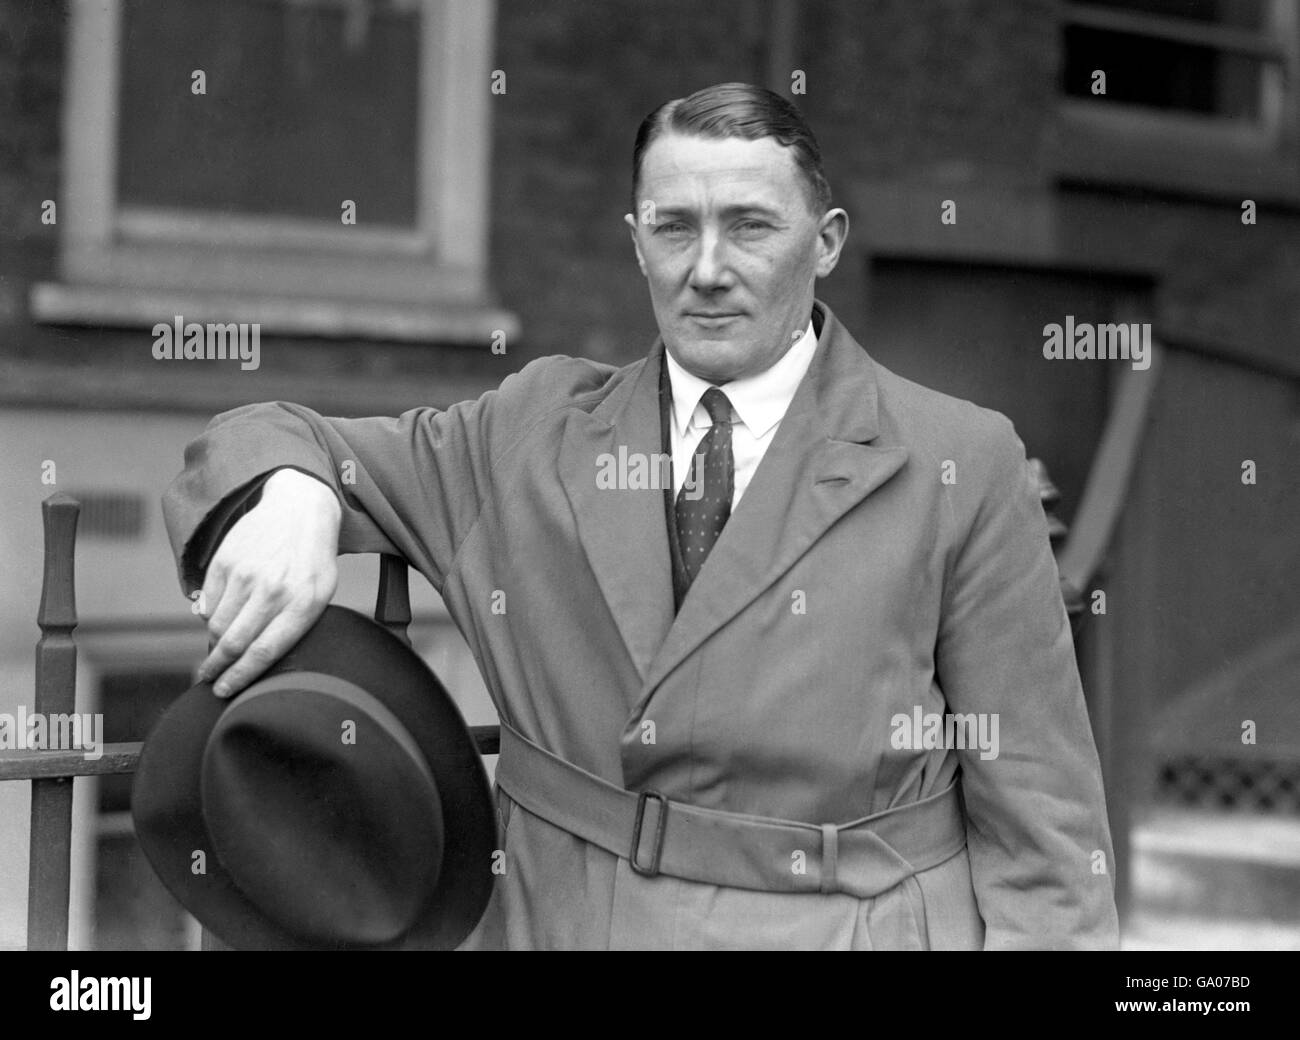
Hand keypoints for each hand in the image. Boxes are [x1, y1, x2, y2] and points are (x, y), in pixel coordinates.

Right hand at [196, 468, 341, 697]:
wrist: (300, 508)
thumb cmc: (312, 561)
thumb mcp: (320, 593)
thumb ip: (292, 625)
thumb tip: (246, 651)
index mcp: (303, 603)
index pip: (265, 652)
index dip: (241, 677)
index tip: (224, 692)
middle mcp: (274, 590)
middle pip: (235, 643)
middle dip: (217, 668)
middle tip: (208, 680)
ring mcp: (247, 574)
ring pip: (217, 625)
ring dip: (213, 643)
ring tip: (218, 649)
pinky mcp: (226, 560)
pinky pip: (209, 601)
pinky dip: (210, 615)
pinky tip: (220, 614)